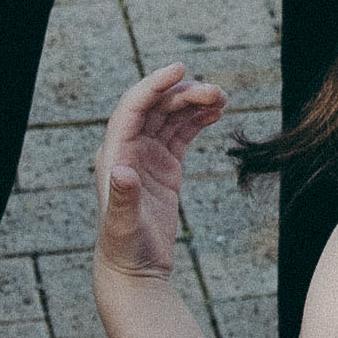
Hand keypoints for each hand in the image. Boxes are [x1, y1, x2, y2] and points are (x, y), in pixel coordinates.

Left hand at [96, 64, 230, 277]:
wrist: (134, 269)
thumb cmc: (124, 248)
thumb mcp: (123, 225)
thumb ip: (123, 198)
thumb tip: (122, 172)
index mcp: (114, 154)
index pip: (133, 107)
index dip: (155, 84)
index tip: (181, 68)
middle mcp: (128, 149)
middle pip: (156, 106)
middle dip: (184, 93)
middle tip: (217, 92)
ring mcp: (147, 156)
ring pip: (170, 116)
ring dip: (194, 103)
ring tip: (222, 99)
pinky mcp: (164, 167)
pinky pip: (180, 133)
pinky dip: (197, 120)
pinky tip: (216, 113)